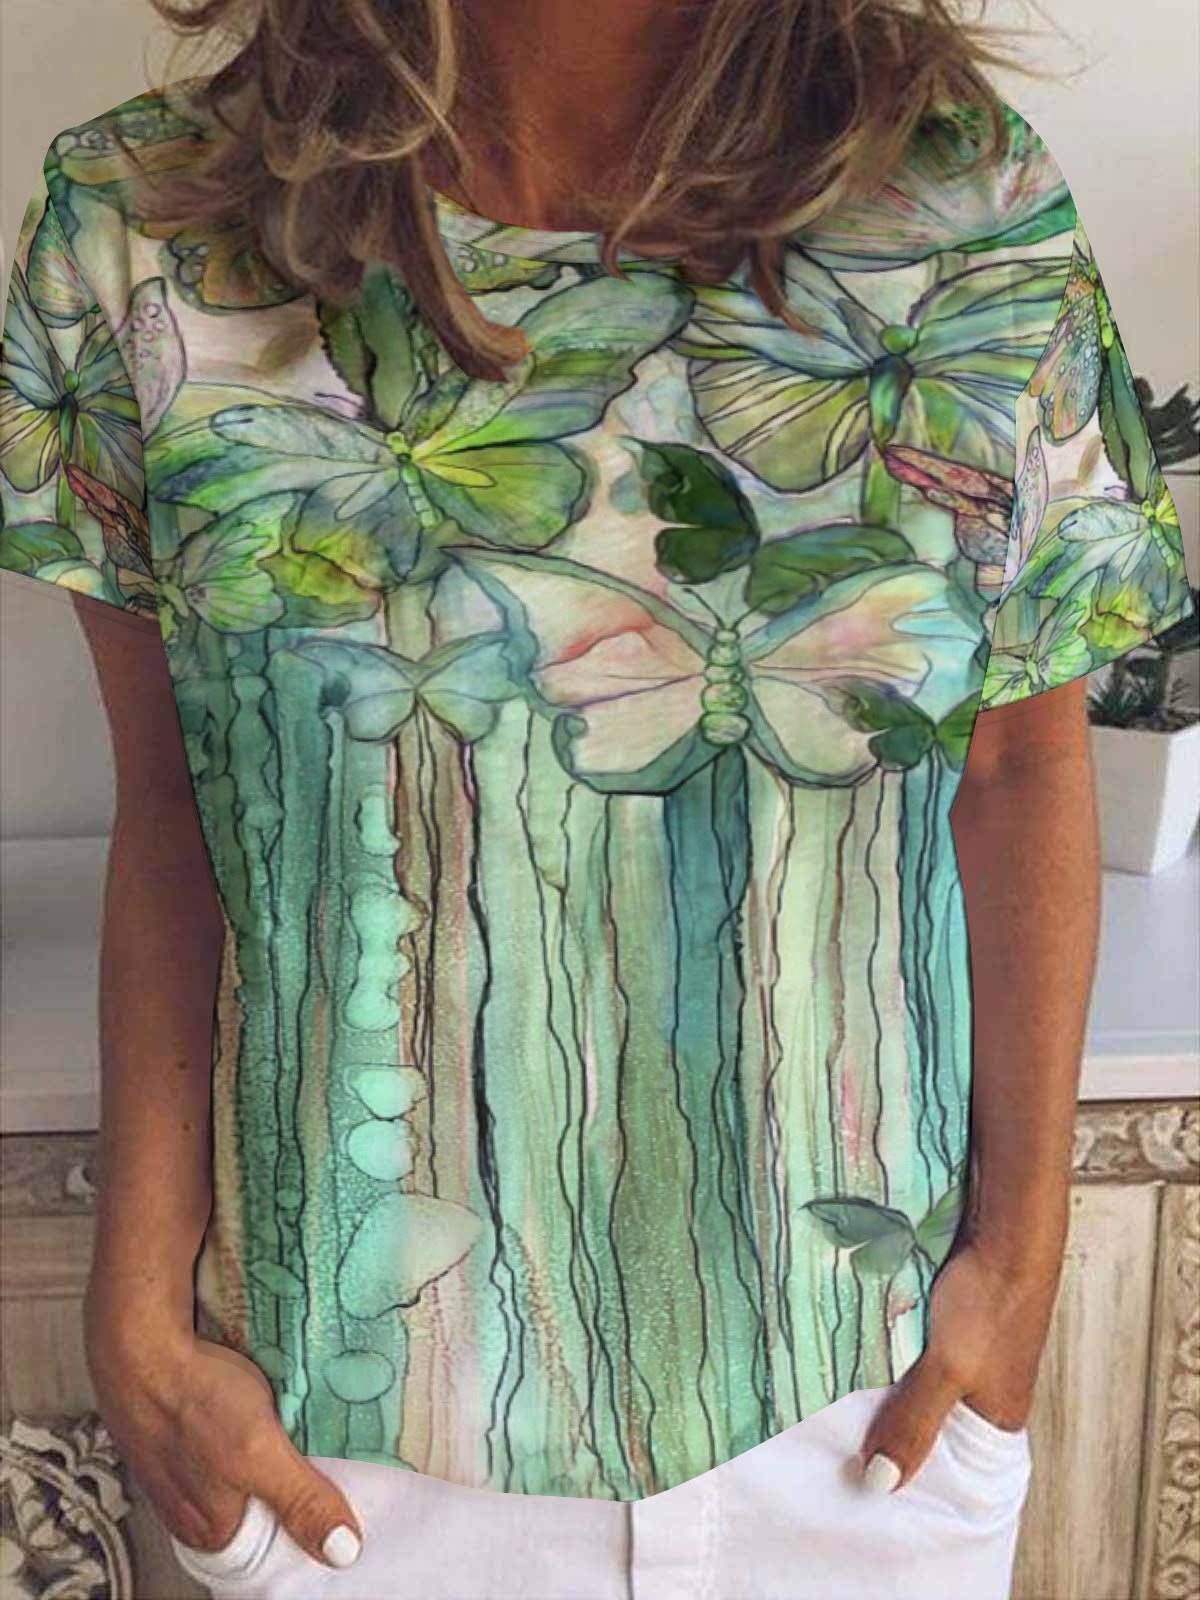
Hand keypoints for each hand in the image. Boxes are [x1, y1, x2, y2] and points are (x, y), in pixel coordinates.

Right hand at [85, 1311, 363, 1568]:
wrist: (141, 1343)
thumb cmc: (192, 1399)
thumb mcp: (259, 1454)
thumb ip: (299, 1501)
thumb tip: (341, 1549)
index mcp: (211, 1530)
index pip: (276, 1541)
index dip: (309, 1513)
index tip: (339, 1488)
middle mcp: (191, 1507)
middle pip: (259, 1502)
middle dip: (289, 1475)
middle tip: (317, 1445)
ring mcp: (181, 1466)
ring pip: (241, 1465)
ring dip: (266, 1444)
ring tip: (287, 1417)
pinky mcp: (179, 1427)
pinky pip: (223, 1433)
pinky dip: (243, 1418)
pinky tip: (256, 1397)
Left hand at [857, 1238, 1058, 1492]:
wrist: (1007, 1227)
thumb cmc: (989, 1301)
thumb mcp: (947, 1370)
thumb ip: (915, 1422)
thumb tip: (882, 1483)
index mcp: (998, 1416)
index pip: (950, 1467)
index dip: (908, 1472)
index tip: (857, 1480)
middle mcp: (986, 1390)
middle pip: (929, 1422)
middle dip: (889, 1427)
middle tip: (833, 1441)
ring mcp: (969, 1352)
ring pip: (917, 1381)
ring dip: (885, 1384)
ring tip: (832, 1399)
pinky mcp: (952, 1319)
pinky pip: (914, 1348)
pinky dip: (889, 1351)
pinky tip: (854, 1352)